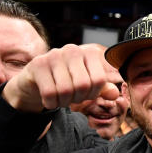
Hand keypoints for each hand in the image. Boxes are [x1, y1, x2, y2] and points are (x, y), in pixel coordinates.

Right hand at [3, 44, 118, 111]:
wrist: (36, 81)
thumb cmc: (66, 82)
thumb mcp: (87, 84)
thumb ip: (102, 88)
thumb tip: (115, 94)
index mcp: (89, 53)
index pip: (99, 80)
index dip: (93, 94)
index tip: (85, 95)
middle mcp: (73, 50)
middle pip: (83, 85)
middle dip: (78, 99)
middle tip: (71, 99)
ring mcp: (54, 55)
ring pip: (65, 90)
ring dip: (63, 102)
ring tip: (60, 99)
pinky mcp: (38, 64)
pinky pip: (50, 93)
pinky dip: (51, 103)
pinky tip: (49, 100)